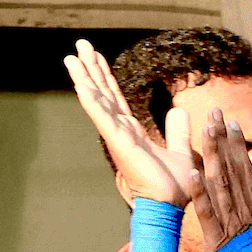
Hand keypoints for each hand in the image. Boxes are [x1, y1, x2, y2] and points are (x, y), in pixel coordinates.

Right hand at [65, 37, 197, 204]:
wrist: (169, 207)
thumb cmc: (172, 187)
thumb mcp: (180, 150)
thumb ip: (177, 130)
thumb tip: (179, 110)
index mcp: (132, 132)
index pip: (115, 97)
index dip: (105, 75)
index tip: (95, 56)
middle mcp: (120, 131)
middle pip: (102, 93)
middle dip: (91, 69)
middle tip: (79, 45)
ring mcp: (117, 137)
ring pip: (98, 101)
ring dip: (84, 79)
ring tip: (71, 58)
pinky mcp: (119, 144)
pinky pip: (102, 118)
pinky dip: (92, 101)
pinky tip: (81, 84)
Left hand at [193, 109, 251, 251]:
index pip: (244, 172)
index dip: (236, 147)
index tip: (231, 125)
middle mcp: (243, 212)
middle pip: (232, 168)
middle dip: (223, 138)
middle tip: (215, 111)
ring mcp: (231, 225)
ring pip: (220, 182)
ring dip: (211, 153)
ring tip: (205, 127)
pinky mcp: (218, 240)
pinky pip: (207, 212)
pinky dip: (200, 192)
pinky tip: (193, 171)